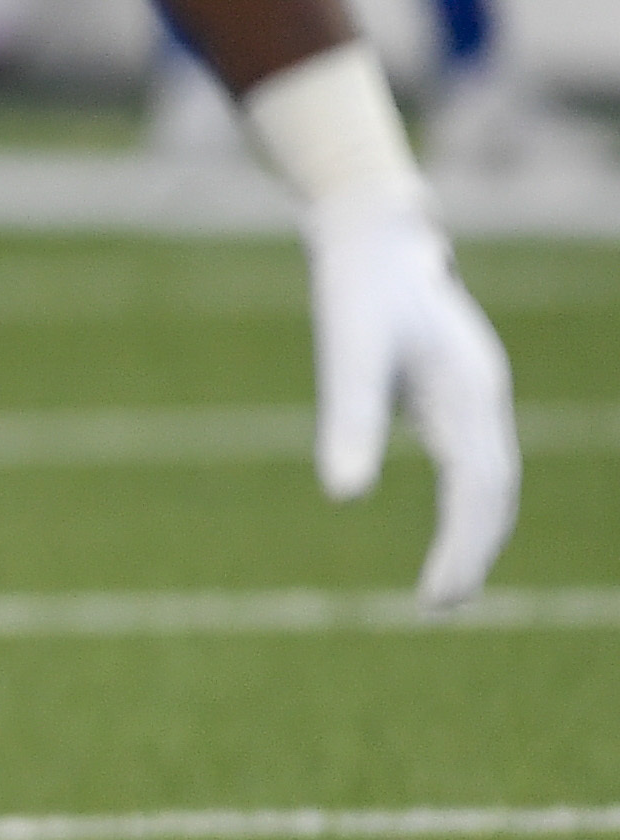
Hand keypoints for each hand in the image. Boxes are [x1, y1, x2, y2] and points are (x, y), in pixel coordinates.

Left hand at [309, 199, 517, 607]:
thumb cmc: (359, 289)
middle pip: (496, 493)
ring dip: (476, 534)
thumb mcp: (348, 352)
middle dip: (474, 551)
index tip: (437, 597)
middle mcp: (485, 400)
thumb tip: (343, 494)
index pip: (480, 489)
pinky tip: (452, 532)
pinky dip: (470, 505)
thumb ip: (349, 418)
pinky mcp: (458, 395)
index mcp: (470, 394)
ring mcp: (477, 397)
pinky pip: (477, 463)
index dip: (464, 546)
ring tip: (447, 589)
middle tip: (440, 607)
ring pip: (492, 480)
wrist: (377, 233)